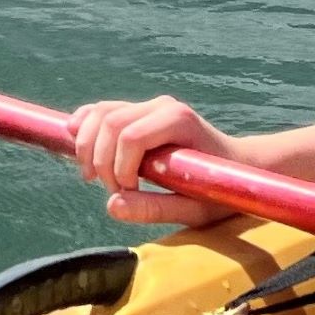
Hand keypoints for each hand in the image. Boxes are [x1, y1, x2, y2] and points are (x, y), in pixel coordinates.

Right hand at [68, 97, 238, 225]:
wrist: (238, 167)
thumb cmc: (220, 191)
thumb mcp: (194, 210)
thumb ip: (155, 209)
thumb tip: (112, 205)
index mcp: (179, 122)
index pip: (129, 137)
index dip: (118, 168)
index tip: (127, 193)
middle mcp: (162, 105)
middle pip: (110, 123)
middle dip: (100, 161)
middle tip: (112, 191)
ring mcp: (150, 105)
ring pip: (101, 113)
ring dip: (86, 145)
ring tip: (90, 176)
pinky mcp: (140, 110)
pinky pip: (103, 110)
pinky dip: (85, 125)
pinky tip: (76, 144)